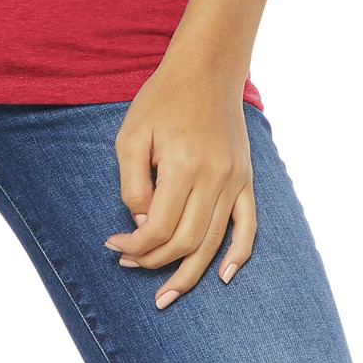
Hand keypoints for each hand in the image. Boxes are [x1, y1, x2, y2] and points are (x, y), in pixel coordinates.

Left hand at [104, 49, 256, 308]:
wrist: (206, 69)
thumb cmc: (162, 98)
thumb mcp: (132, 133)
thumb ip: (133, 183)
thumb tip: (142, 223)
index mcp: (184, 165)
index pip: (160, 227)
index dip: (134, 245)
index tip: (113, 245)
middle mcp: (215, 177)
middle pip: (187, 241)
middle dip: (155, 262)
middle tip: (128, 265)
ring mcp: (235, 179)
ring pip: (215, 242)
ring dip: (190, 272)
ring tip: (167, 293)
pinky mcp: (246, 178)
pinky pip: (249, 225)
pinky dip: (239, 254)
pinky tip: (225, 277)